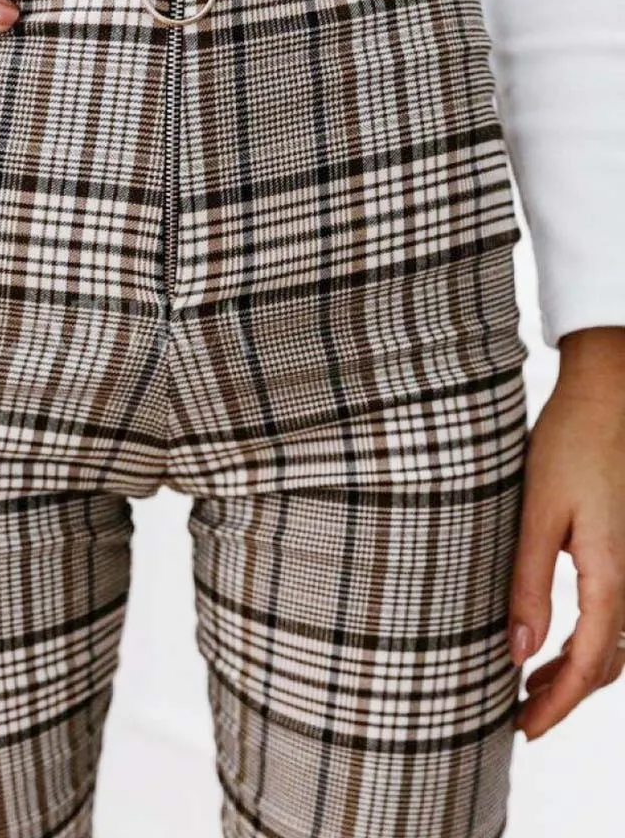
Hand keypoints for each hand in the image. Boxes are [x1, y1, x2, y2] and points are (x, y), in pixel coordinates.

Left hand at [507, 326, 624, 741]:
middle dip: (565, 698)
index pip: (590, 663)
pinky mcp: (623, 554)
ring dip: (574, 673)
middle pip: (607, 665)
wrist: (607, 401)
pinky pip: (612, 617)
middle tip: (520, 719)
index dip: (558, 703)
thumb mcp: (536, 516)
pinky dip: (584, 644)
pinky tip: (550, 642)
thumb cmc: (568, 448)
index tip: (525, 728)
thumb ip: (528, 584)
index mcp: (611, 575)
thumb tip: (516, 653)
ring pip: (614, 645)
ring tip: (528, 688)